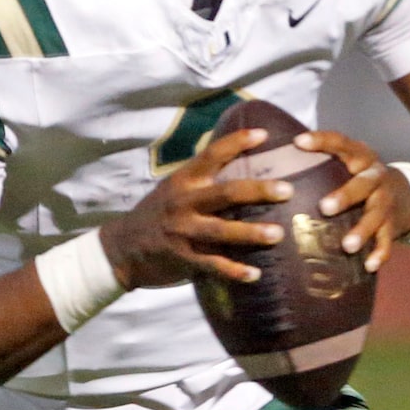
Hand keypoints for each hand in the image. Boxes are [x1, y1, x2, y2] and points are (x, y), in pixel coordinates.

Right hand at [100, 128, 291, 288]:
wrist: (123, 248)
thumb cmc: (157, 215)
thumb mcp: (174, 189)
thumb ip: (202, 181)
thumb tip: (244, 167)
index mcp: (184, 180)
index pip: (212, 155)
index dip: (237, 143)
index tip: (263, 134)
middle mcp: (184, 202)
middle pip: (226, 193)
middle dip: (258, 191)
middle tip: (286, 190)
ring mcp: (183, 232)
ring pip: (222, 231)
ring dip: (251, 233)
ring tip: (278, 234)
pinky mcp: (183, 259)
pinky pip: (214, 265)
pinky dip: (234, 271)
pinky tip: (255, 274)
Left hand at [301, 130, 409, 273]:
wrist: (403, 194)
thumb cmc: (357, 179)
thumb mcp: (345, 164)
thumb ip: (318, 161)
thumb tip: (268, 156)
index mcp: (360, 157)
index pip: (341, 143)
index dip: (321, 141)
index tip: (298, 143)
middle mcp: (375, 176)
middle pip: (363, 184)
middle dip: (345, 196)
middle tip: (324, 208)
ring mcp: (385, 202)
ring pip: (375, 216)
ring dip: (362, 231)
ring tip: (347, 246)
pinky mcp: (392, 225)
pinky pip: (387, 241)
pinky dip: (379, 253)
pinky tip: (369, 266)